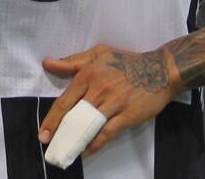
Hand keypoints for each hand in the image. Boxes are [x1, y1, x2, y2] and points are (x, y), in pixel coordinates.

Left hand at [39, 45, 179, 159]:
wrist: (161, 70)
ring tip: (66, 151)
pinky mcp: (127, 115)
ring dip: (76, 141)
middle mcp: (100, 89)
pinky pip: (107, 133)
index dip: (52, 119)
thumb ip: (73, 61)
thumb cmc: (128, 61)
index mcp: (89, 74)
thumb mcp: (100, 53)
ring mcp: (114, 103)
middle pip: (74, 116)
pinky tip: (87, 151)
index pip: (65, 100)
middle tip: (49, 146)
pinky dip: (96, 144)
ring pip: (89, 126)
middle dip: (59, 133)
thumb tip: (48, 64)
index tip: (43, 134)